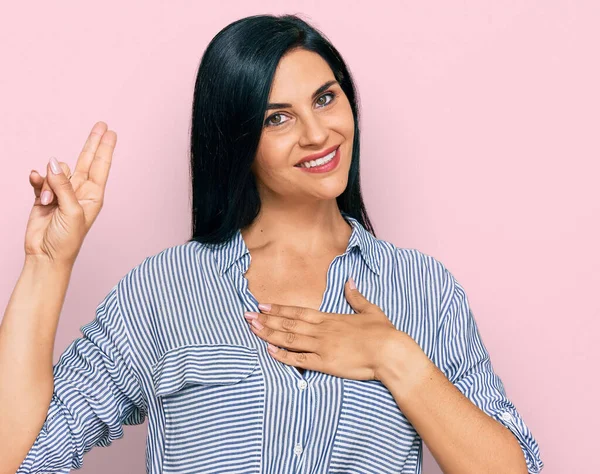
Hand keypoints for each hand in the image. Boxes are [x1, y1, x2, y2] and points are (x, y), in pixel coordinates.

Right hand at [24, 122, 116, 265]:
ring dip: (49, 183)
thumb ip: (63, 185)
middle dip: (92, 142)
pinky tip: (35, 181)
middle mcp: (79, 190)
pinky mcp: (44, 195)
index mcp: (93, 195)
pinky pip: (41, 178)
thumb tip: (54, 162)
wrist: (46, 255)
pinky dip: (37, 180)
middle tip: (101, 125)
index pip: (100, 165)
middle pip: (85, 160)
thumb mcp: (71, 211)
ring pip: (56, 170)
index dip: (105, 148)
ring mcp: (61, 192)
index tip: (111, 132)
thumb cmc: (66, 239)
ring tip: (48, 202)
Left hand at [244, 277, 415, 380]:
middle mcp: (322, 330)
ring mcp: (322, 346)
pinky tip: (269, 350)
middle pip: (288, 324)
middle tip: (246, 316)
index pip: (299, 312)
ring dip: (269, 333)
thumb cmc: (382, 332)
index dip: (279, 309)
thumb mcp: (369, 310)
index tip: (263, 305)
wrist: (390, 352)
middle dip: (266, 320)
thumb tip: (350, 281)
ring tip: (252, 328)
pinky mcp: (325, 363)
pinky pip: (299, 359)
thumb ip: (355, 297)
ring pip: (289, 339)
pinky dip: (283, 355)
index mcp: (330, 318)